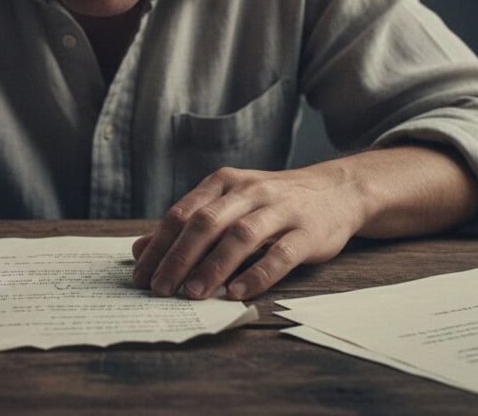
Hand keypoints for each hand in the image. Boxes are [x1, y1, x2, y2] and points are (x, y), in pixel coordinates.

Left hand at [131, 164, 364, 300]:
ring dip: (214, 267)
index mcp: (224, 183)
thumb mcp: (228, 205)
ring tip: (193, 293)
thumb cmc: (272, 203)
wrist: (337, 190)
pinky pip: (280, 254)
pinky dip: (258, 274)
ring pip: (240, 236)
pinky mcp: (308, 232)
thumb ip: (187, 225)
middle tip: (160, 289)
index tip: (140, 274)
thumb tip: (140, 250)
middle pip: (206, 223)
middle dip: (179, 257)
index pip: (182, 213)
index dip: (159, 245)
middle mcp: (249, 191)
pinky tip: (237, 293)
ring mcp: (281, 210)